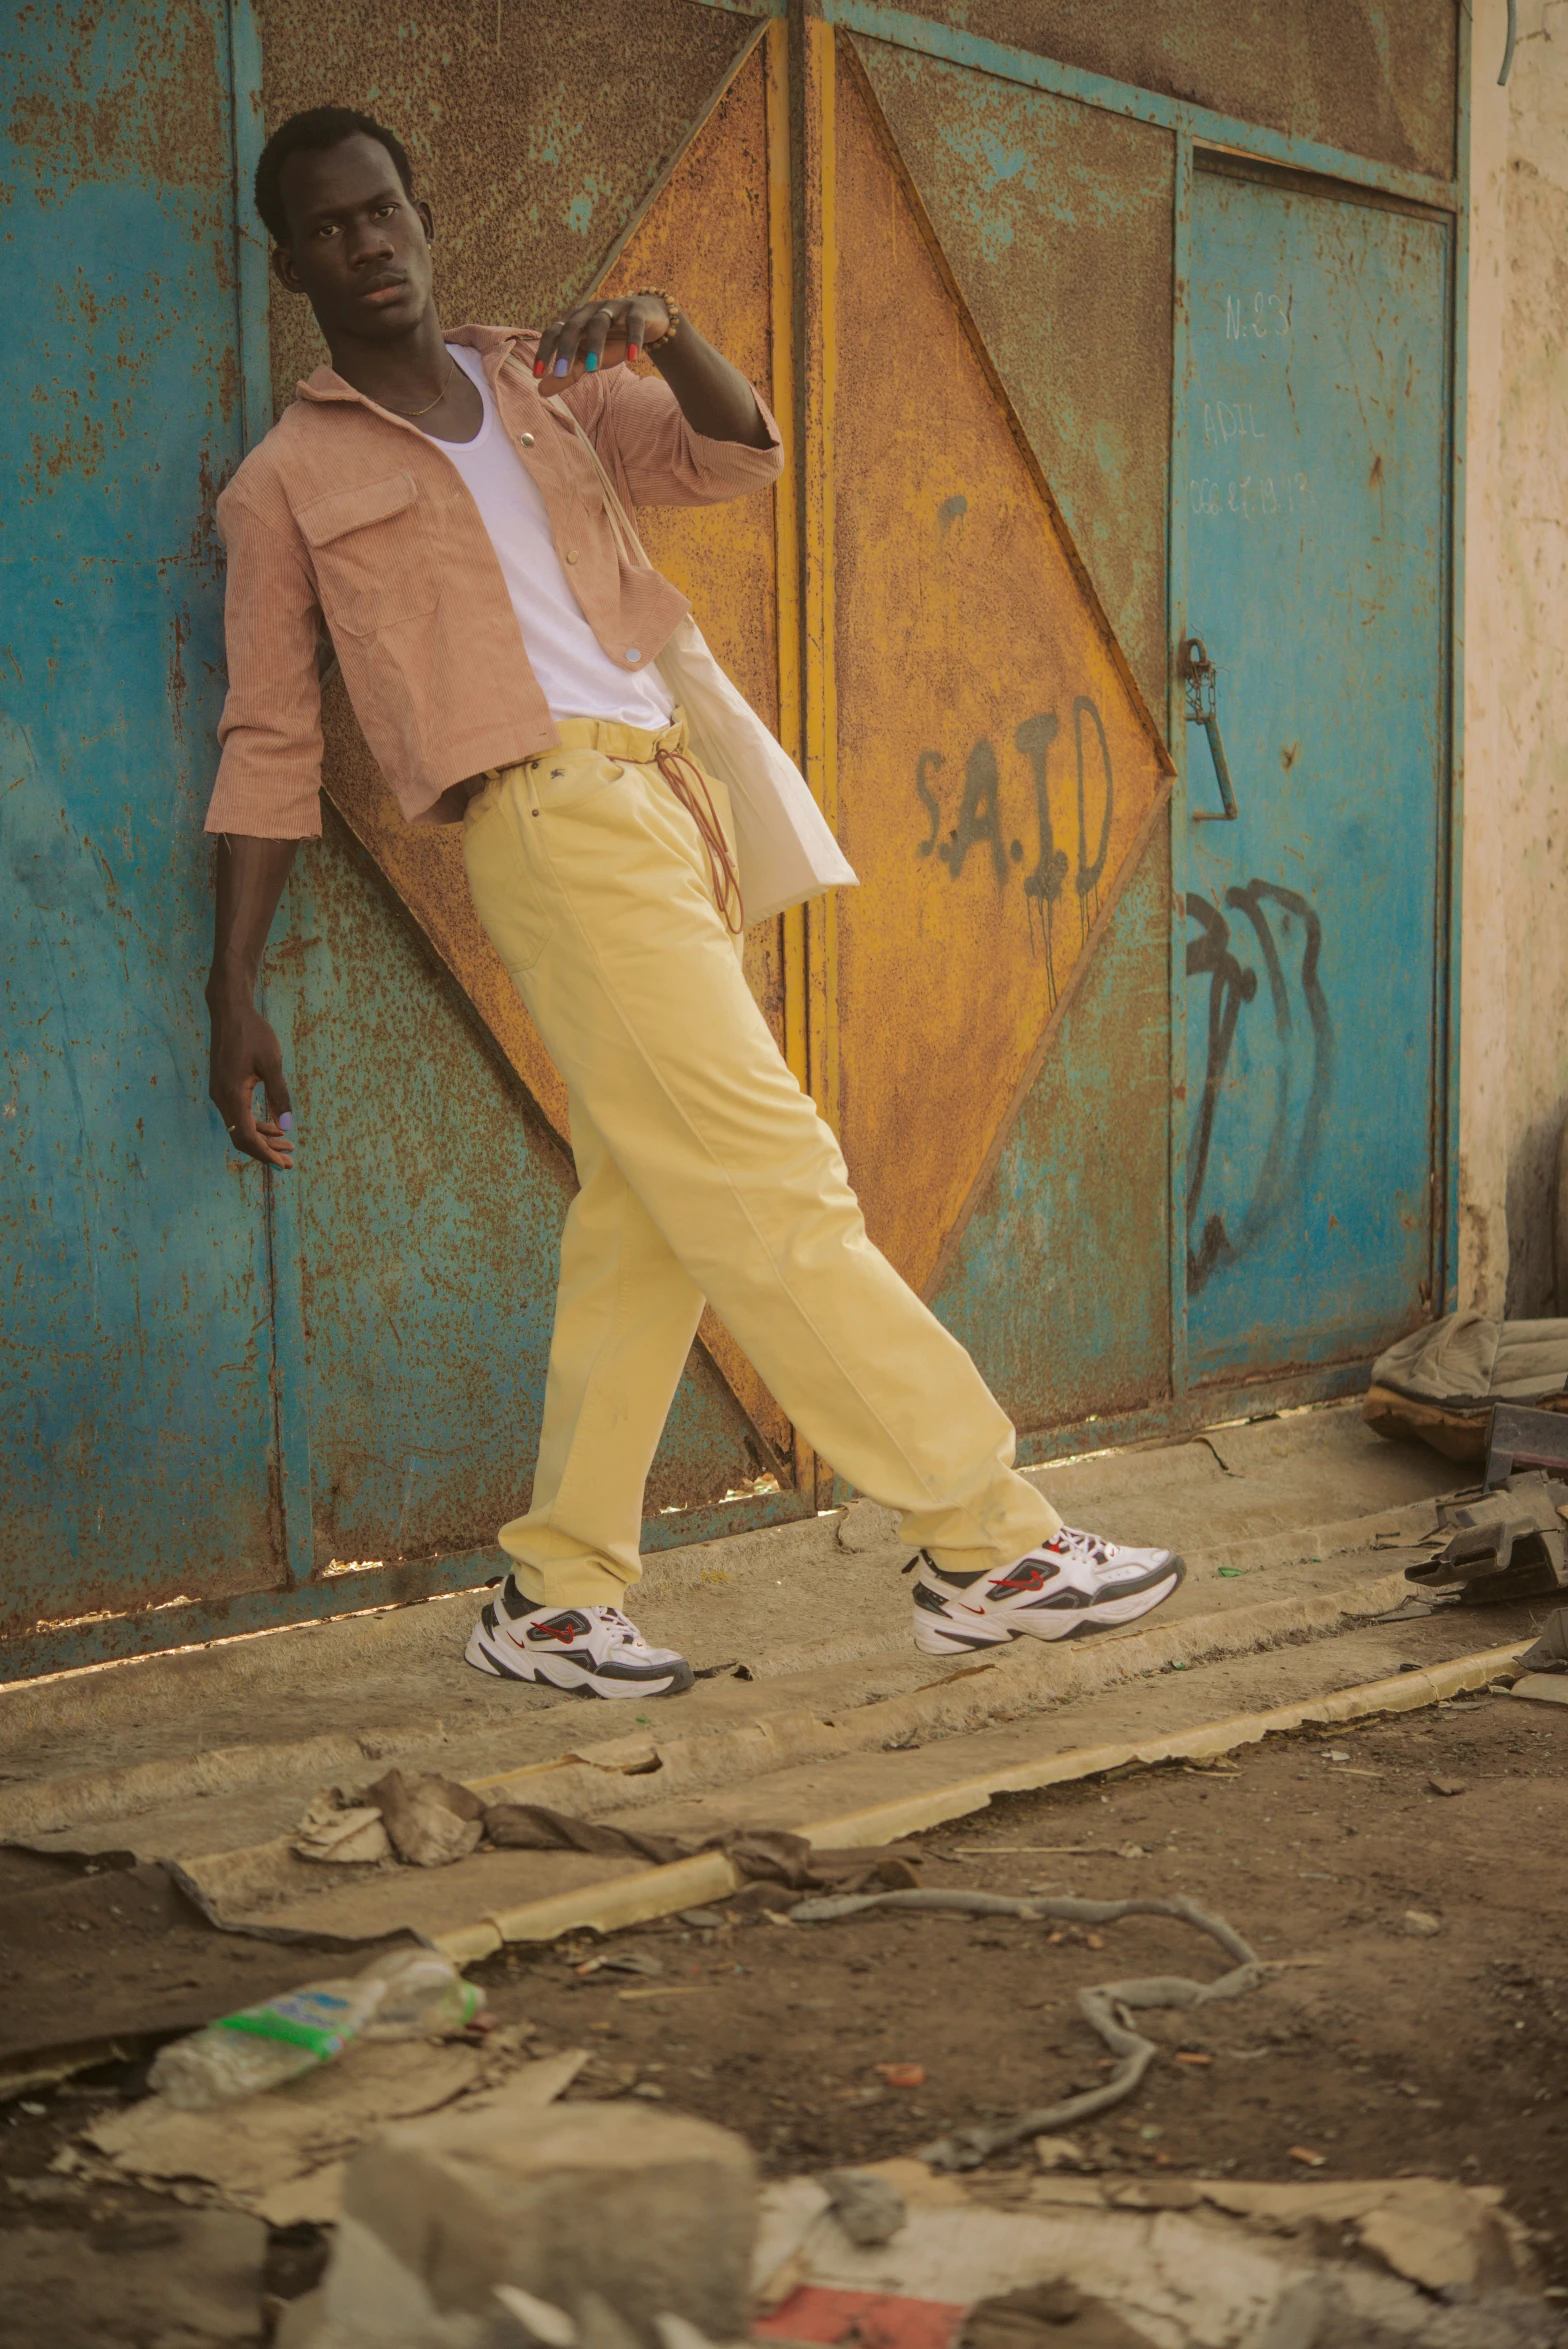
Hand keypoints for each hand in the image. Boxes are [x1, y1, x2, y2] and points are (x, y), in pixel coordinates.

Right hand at [208, 990, 294, 1169]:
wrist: (229, 1010)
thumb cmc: (253, 1033)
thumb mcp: (272, 1063)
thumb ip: (279, 1095)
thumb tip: (287, 1126)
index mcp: (232, 1094)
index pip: (247, 1137)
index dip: (266, 1154)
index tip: (284, 1164)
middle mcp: (221, 1098)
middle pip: (242, 1137)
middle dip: (267, 1151)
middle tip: (291, 1162)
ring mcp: (220, 1093)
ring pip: (240, 1127)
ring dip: (263, 1138)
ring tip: (288, 1146)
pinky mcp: (223, 1087)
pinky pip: (239, 1114)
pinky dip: (256, 1124)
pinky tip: (274, 1126)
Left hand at [532, 294, 671, 386]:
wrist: (648, 320)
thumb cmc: (612, 341)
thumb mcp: (588, 359)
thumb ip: (567, 374)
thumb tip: (540, 391)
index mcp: (575, 321)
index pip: (554, 333)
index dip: (544, 351)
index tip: (537, 374)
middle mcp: (590, 311)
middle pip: (574, 326)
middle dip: (566, 350)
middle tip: (562, 374)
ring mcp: (613, 308)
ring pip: (600, 323)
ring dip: (595, 345)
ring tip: (594, 369)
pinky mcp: (637, 311)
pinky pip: (634, 323)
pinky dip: (633, 339)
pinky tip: (632, 358)